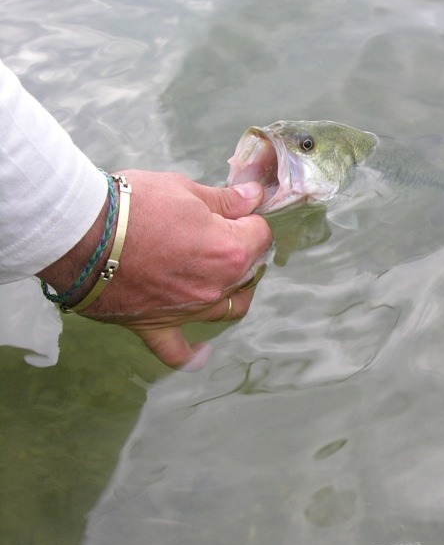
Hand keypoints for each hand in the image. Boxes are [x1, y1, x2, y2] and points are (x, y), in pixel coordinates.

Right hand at [40, 171, 271, 369]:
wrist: (81, 233)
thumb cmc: (134, 206)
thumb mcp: (183, 189)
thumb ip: (224, 200)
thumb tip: (253, 196)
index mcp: (229, 251)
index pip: (261, 235)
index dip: (248, 218)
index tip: (232, 210)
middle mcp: (215, 286)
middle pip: (249, 271)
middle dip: (243, 250)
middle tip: (220, 232)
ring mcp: (188, 311)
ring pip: (228, 309)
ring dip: (232, 292)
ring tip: (222, 276)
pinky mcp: (156, 326)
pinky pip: (178, 351)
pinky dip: (192, 354)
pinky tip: (202, 353)